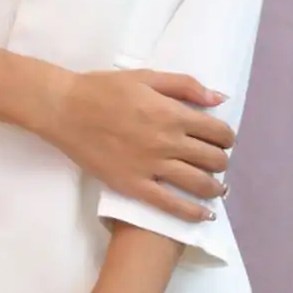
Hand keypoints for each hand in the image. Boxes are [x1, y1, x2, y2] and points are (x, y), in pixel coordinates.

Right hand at [43, 69, 234, 221]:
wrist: (65, 109)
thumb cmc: (104, 89)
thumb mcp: (147, 77)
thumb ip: (185, 86)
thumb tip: (219, 99)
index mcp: (173, 113)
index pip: (217, 131)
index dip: (227, 137)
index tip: (223, 140)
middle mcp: (168, 142)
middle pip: (213, 159)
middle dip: (221, 161)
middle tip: (216, 161)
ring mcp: (151, 166)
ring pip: (198, 183)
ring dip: (214, 187)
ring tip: (216, 188)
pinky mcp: (133, 185)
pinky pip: (170, 204)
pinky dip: (192, 212)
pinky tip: (204, 215)